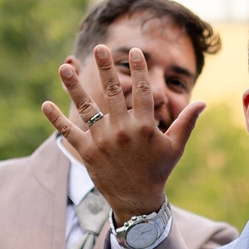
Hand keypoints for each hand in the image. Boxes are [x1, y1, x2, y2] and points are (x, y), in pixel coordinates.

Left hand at [42, 46, 205, 221]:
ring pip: (87, 108)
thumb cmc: (157, 170)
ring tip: (64, 67)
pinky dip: (56, 119)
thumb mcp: (175, 147)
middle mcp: (123, 131)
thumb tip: (203, 102)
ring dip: (74, 86)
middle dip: (106, 68)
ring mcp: (103, 141)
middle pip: (114, 92)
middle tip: (100, 48)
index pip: (143, 91)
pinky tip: (46, 104)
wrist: (137, 200)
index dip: (140, 70)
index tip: (135, 51)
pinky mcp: (87, 152)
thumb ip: (186, 122)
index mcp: (145, 127)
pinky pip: (69, 133)